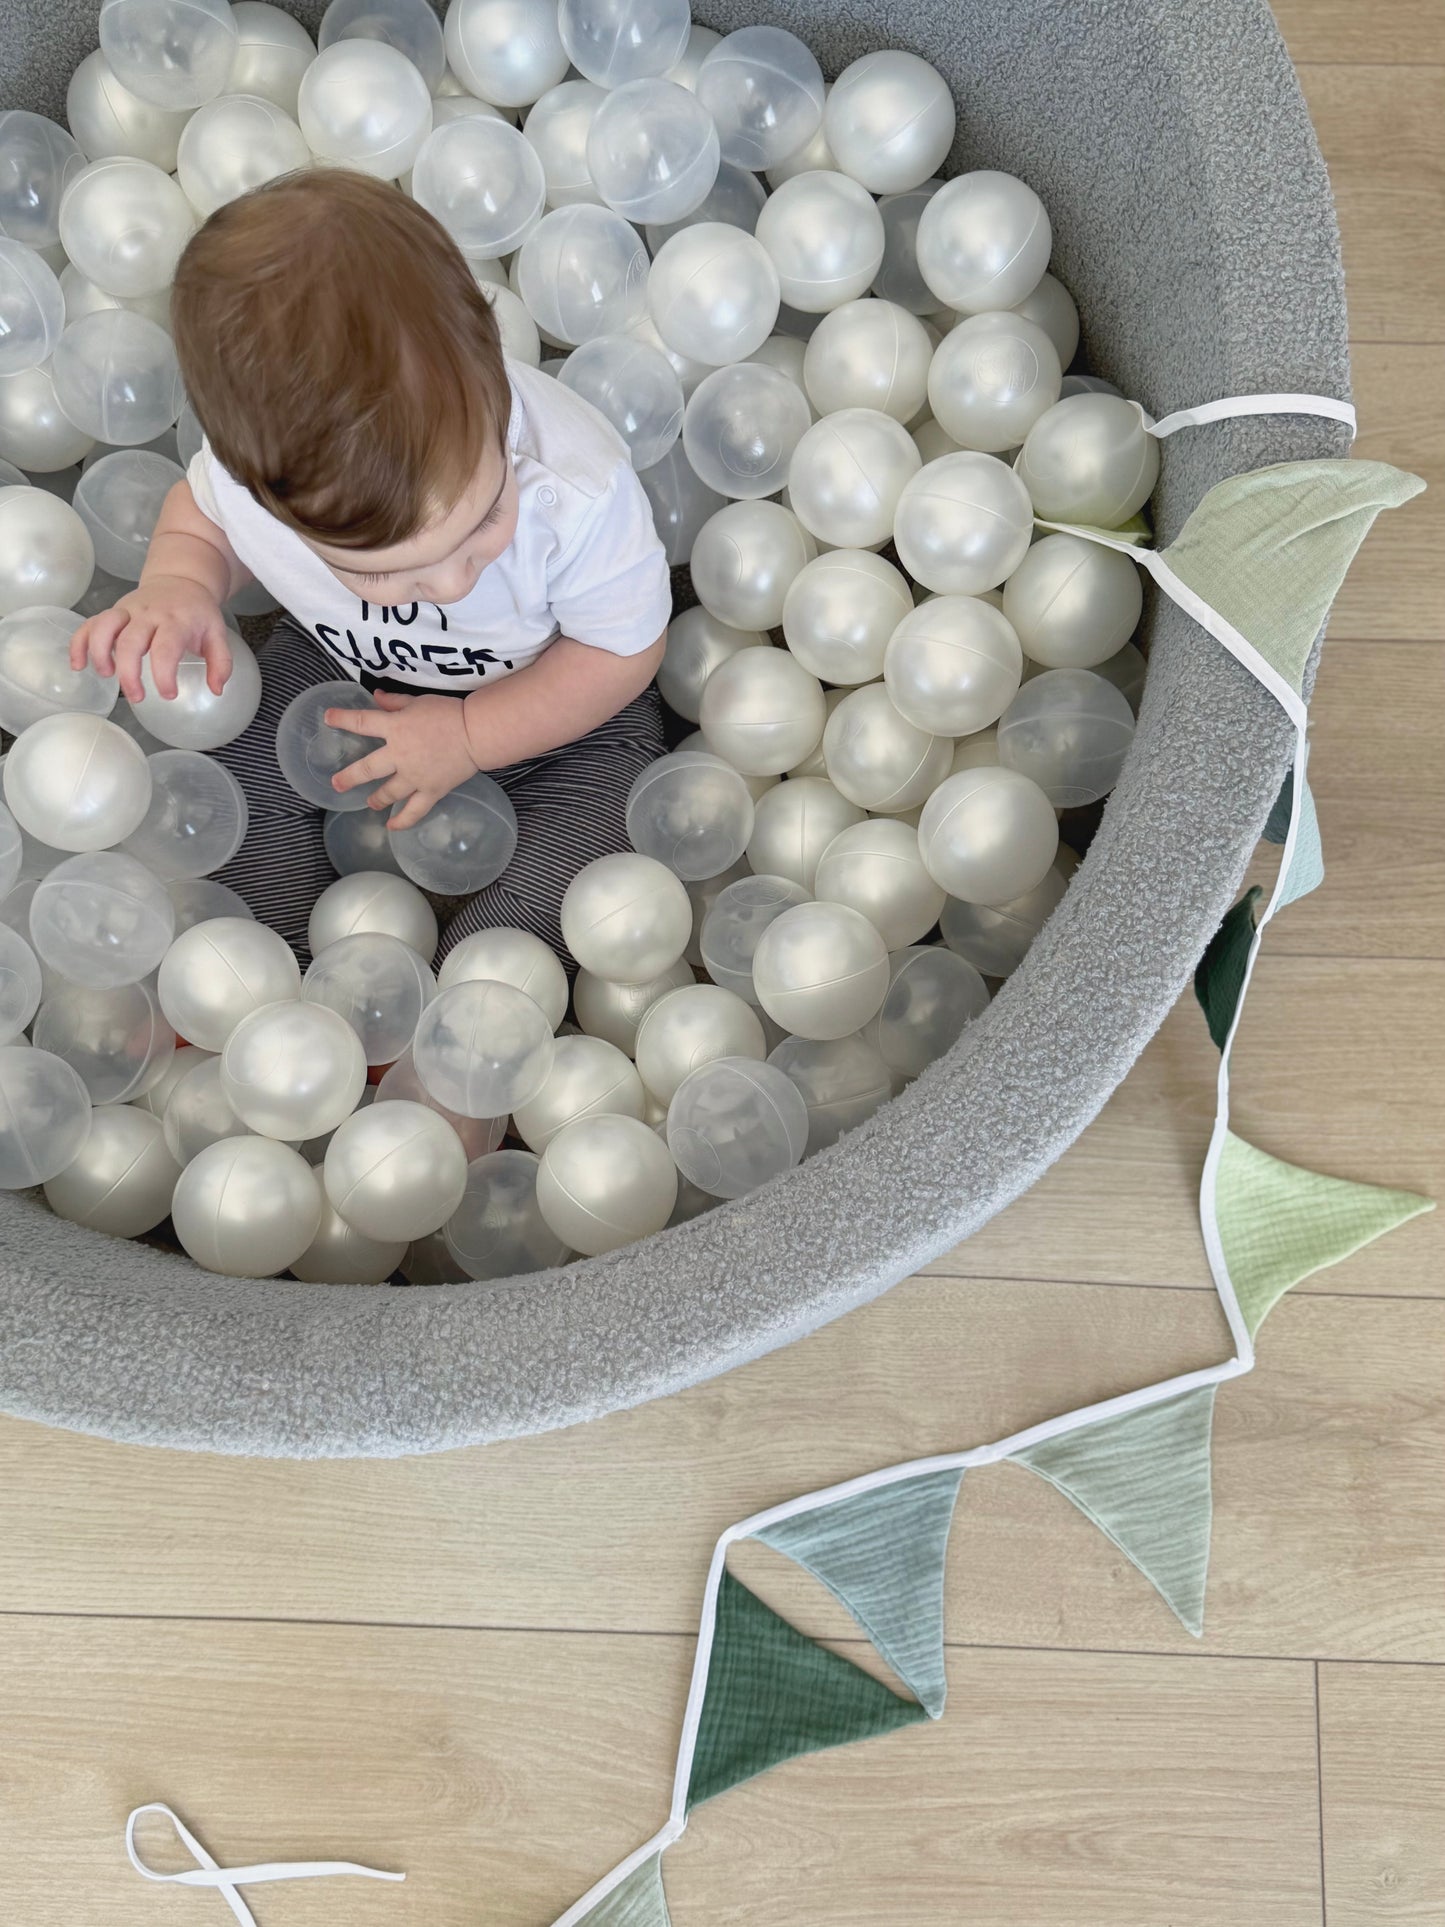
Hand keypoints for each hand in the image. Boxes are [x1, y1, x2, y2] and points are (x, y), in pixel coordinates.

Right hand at [69, 575, 232, 704]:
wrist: (180, 579)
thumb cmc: (197, 613)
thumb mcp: (217, 634)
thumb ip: (221, 663)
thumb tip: (217, 690)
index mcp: (176, 621)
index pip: (166, 648)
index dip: (163, 673)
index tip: (168, 694)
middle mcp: (148, 614)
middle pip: (130, 641)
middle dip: (129, 672)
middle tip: (137, 696)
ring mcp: (127, 611)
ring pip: (104, 627)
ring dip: (99, 653)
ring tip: (106, 675)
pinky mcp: (113, 611)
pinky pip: (90, 624)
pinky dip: (79, 643)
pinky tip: (78, 664)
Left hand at [325, 690, 479, 830]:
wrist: (476, 733)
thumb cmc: (448, 713)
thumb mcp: (418, 701)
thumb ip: (394, 702)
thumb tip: (376, 697)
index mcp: (395, 728)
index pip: (361, 722)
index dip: (342, 719)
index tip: (327, 719)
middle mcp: (399, 755)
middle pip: (368, 769)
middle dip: (349, 777)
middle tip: (336, 784)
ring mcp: (414, 777)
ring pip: (388, 793)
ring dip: (376, 799)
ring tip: (370, 803)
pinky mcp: (431, 791)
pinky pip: (414, 811)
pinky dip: (402, 821)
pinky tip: (392, 827)